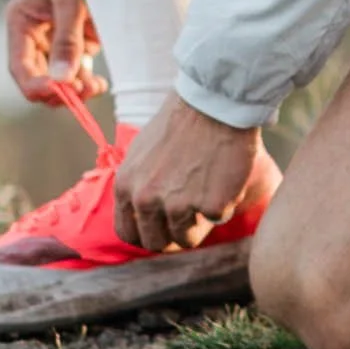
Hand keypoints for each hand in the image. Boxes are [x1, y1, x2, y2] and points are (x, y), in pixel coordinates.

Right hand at [6, 0, 104, 105]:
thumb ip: (67, 39)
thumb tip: (62, 80)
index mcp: (20, 20)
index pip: (20, 65)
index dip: (35, 84)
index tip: (57, 92)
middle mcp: (34, 34)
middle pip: (38, 77)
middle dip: (57, 89)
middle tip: (80, 95)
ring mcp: (56, 40)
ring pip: (58, 79)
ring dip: (74, 89)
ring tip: (95, 88)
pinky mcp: (78, 43)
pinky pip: (76, 72)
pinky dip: (85, 82)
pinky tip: (99, 84)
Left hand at [115, 96, 264, 250]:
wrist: (213, 104)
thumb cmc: (179, 122)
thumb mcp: (140, 153)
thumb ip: (137, 184)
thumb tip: (139, 211)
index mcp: (126, 187)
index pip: (127, 233)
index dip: (146, 235)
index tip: (161, 230)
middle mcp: (147, 200)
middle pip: (156, 243)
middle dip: (172, 237)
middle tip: (189, 221)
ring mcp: (179, 206)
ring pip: (187, 239)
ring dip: (199, 223)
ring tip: (208, 193)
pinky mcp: (211, 206)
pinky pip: (217, 219)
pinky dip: (223, 205)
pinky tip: (223, 180)